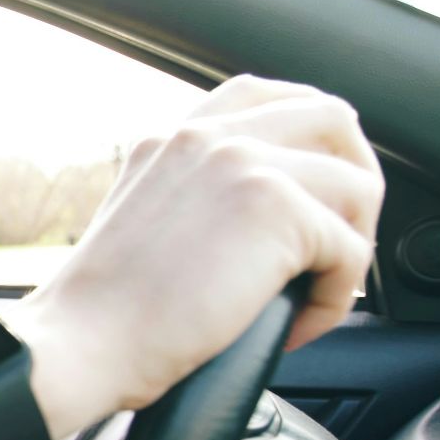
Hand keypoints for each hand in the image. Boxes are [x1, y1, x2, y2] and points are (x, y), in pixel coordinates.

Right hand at [4, 75, 383, 439]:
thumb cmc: (102, 316)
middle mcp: (209, 136)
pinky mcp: (275, 209)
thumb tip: (258, 227)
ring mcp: (244, 163)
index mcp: (174, 137)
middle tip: (338, 242)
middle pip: (334, 118)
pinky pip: (352, 250)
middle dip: (356, 178)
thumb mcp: (141, 225)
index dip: (309, 133)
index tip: (317, 180)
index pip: (263, 94)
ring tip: (313, 294)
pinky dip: (334, 300)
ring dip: (352, 247)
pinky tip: (295, 328)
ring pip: (359, 186)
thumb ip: (192, 199)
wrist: (80, 345)